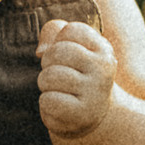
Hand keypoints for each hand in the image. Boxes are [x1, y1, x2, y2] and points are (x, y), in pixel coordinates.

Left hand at [38, 18, 116, 139]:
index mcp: (103, 49)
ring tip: (57, 90)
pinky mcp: (83, 114)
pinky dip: (46, 104)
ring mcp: (95, 92)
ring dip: (45, 84)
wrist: (92, 114)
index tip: (66, 56)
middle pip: (57, 51)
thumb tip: (41, 51)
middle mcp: (103, 69)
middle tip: (57, 75)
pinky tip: (59, 107)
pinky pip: (49, 100)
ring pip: (50, 76)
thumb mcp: (69, 45)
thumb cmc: (75, 74)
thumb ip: (52, 32)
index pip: (71, 30)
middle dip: (48, 63)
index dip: (58, 41)